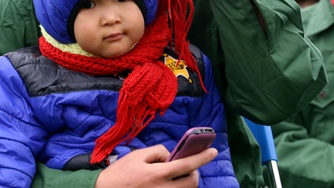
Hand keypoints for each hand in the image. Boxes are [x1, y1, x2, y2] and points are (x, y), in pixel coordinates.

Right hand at [94, 144, 216, 187]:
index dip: (203, 157)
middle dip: (194, 173)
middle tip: (187, 167)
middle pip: (192, 182)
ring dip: (187, 183)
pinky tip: (171, 184)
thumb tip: (172, 156)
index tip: (214, 150)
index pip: (187, 165)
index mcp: (158, 174)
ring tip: (177, 176)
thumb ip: (159, 152)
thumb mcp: (137, 155)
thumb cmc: (119, 173)